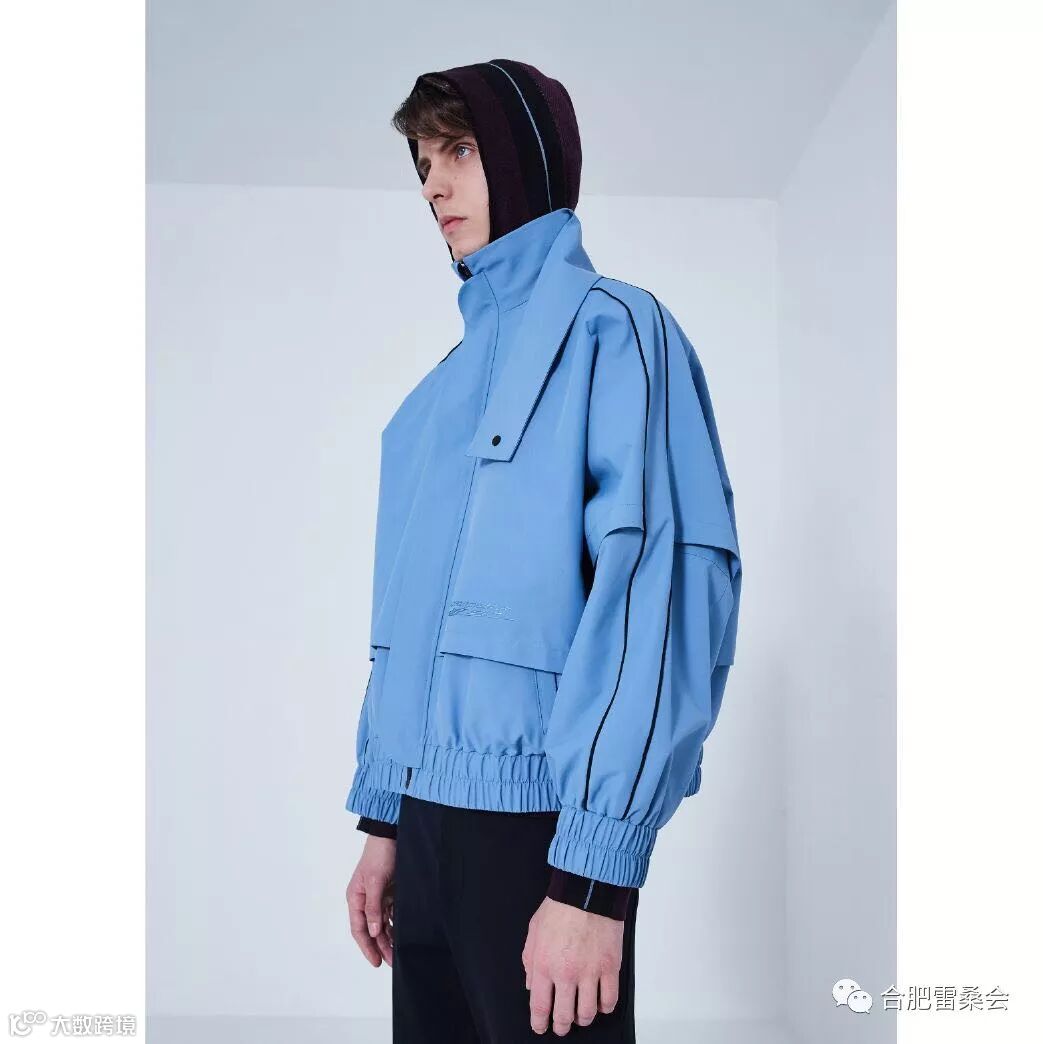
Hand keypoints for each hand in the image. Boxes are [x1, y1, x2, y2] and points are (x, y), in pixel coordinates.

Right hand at [346, 835, 395, 967]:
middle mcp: (365, 900)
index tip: (376, 962)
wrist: (391, 834)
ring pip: (382, 924)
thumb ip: (373, 907)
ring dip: (388, 938)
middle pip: (371, 930)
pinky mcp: (390, 893)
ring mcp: (378, 897)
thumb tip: (372, 931)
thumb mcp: (375, 881)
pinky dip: (395, 925)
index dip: (367, 947)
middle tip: (392, 963)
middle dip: (380, 947)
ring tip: (398, 954)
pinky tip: (402, 935)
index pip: (359, 929)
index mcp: (356, 898)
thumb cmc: (379, 854)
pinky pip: (391, 914)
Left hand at [522, 896, 624, 1035]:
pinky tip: (600, 1002)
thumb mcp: (534, 930)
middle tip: (561, 1025)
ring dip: (583, 1018)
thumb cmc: (560, 906)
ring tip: (581, 1014)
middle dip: (561, 1026)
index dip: (539, 1023)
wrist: (587, 890)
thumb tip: (531, 983)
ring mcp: (590, 972)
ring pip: (587, 1013)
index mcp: (543, 964)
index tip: (541, 1027)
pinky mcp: (610, 967)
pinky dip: (604, 1007)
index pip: (539, 1006)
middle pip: (564, 1016)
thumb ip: (530, 959)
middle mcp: (566, 973)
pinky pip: (609, 1000)